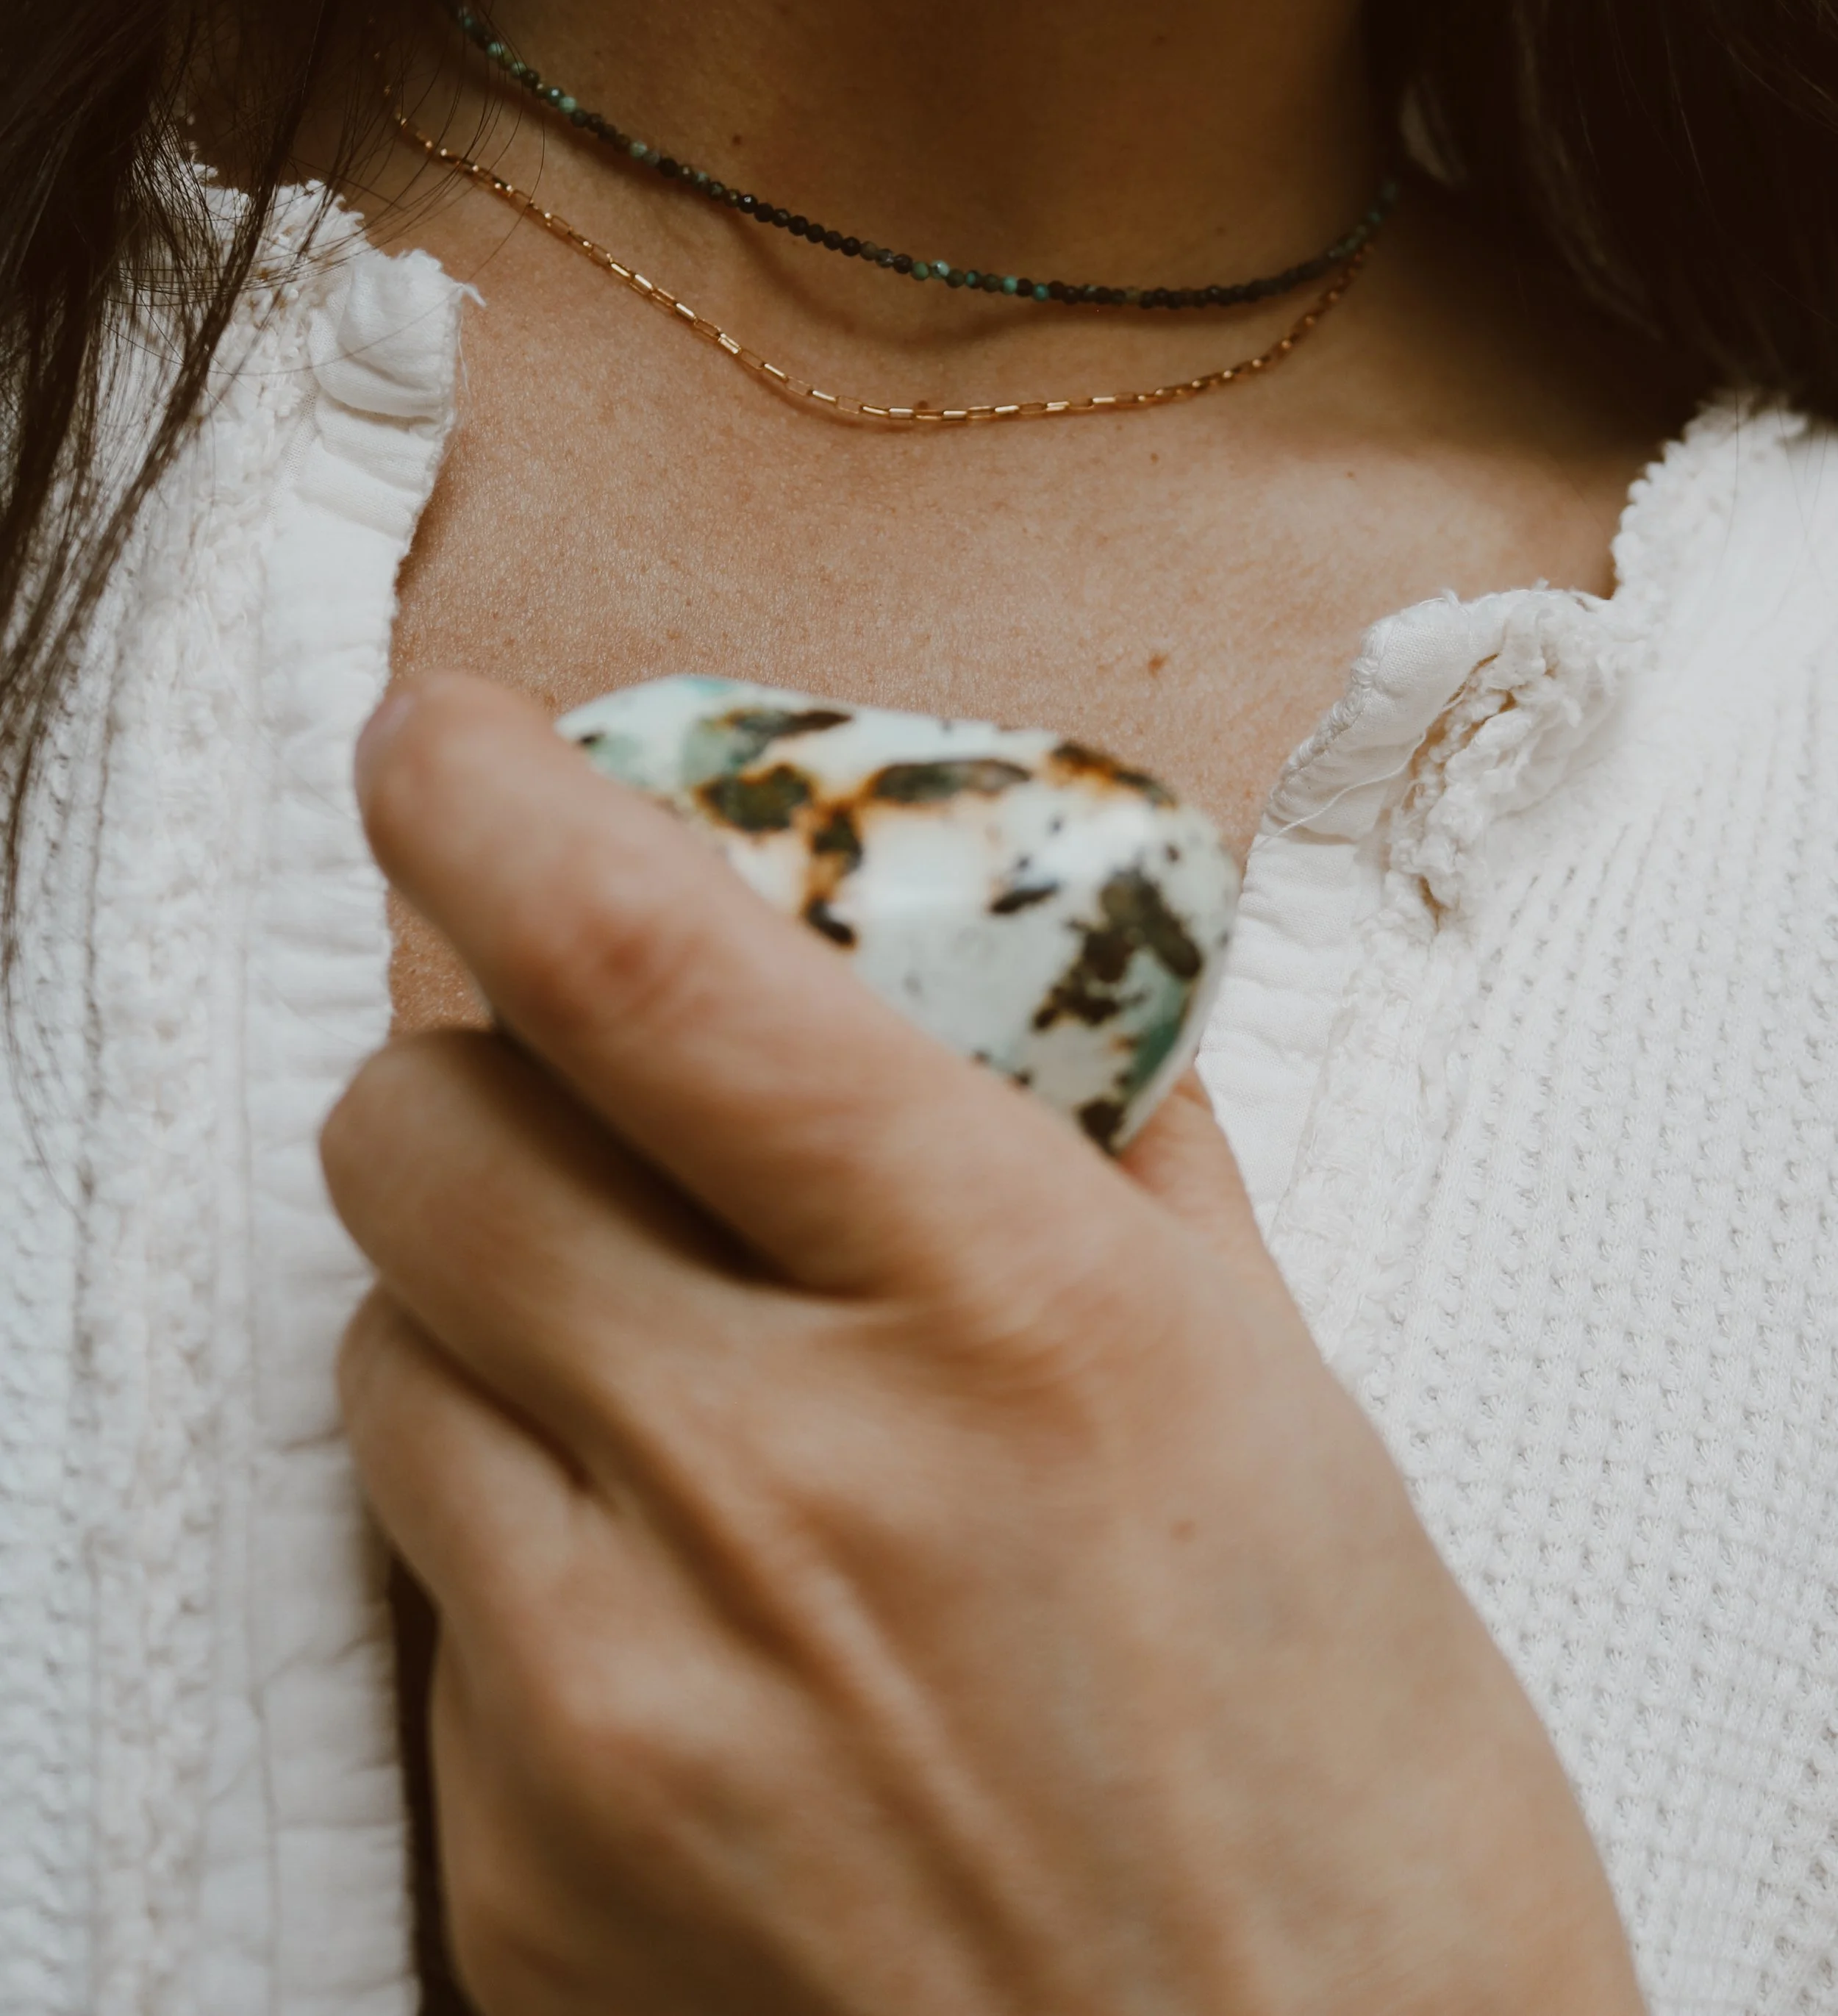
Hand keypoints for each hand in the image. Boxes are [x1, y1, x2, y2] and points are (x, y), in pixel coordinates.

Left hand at [324, 672, 1644, 2015]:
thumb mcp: (1281, 1408)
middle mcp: (780, 1481)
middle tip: (569, 1110)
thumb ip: (1107, 1166)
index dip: (490, 800)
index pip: (644, 962)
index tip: (433, 739)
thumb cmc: (1353, 1799)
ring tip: (649, 1400)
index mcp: (1007, 1305)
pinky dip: (514, 1569)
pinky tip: (681, 1636)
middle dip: (465, 1078)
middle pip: (417, 1136)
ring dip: (479, 1327)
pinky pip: (426, 1619)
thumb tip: (986, 998)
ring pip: (376, 1361)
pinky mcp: (524, 1887)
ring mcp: (621, 1701)